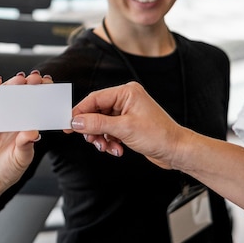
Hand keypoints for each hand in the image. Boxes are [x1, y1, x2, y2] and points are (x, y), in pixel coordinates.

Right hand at [0, 71, 51, 203]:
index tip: (50, 84)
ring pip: (4, 91)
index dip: (43, 91)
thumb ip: (26, 145)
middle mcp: (12, 114)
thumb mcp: (21, 158)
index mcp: (27, 121)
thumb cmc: (8, 168)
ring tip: (20, 79)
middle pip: (22, 92)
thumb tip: (32, 132)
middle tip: (37, 78)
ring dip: (12, 82)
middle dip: (30, 83)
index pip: (36, 101)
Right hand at [67, 81, 184, 170]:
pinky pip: (110, 131)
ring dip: (102, 138)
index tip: (68, 125)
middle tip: (93, 141)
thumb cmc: (158, 135)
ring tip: (108, 148)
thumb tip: (76, 122)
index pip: (95, 98)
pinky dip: (110, 141)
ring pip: (102, 123)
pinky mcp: (129, 124)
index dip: (79, 112)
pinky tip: (117, 149)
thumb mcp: (124, 129)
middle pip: (96, 112)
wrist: (175, 150)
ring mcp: (128, 112)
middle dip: (93, 129)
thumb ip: (97, 124)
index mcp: (127, 92)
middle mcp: (127, 99)